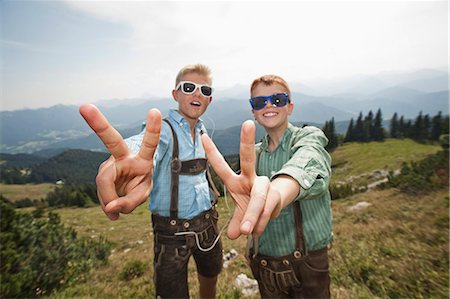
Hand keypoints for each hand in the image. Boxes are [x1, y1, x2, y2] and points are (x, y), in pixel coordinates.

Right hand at [79, 104, 161, 219]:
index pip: (149, 143)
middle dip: (98, 122)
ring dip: (112, 201)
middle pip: (111, 140)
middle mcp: (123, 156)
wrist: (130, 186)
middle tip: (84, 107)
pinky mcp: (102, 173)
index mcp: (142, 157)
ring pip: (105, 183)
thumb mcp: (143, 194)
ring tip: (120, 210)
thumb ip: (130, 202)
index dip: (153, 129)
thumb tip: (110, 208)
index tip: (155, 110)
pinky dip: (108, 205)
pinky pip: (102, 193)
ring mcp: (110, 163)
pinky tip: (112, 210)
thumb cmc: (141, 183)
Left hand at [201, 120, 280, 238]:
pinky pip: (267, 209)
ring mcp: (263, 185)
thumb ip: (235, 220)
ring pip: (259, 197)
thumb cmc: (253, 205)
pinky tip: (257, 230)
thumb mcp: (241, 213)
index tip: (202, 135)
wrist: (276, 206)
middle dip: (246, 141)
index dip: (212, 152)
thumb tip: (231, 235)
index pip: (221, 166)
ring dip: (253, 215)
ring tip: (246, 231)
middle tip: (248, 123)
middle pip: (248, 158)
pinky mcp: (274, 195)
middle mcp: (250, 177)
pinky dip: (261, 223)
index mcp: (236, 181)